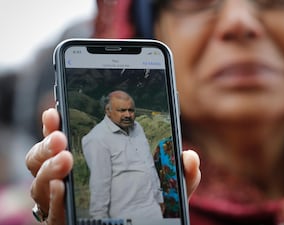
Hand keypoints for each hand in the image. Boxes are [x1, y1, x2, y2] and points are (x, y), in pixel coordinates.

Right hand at [25, 108, 200, 224]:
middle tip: (61, 138)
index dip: (53, 126)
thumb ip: (180, 173)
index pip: (63, 142)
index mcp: (88, 164)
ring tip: (66, 160)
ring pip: (38, 185)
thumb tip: (189, 156)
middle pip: (41, 160)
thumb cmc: (152, 209)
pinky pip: (50, 214)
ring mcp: (64, 205)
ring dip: (48, 169)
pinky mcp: (64, 223)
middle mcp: (69, 182)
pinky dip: (53, 199)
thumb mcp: (168, 189)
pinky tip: (62, 187)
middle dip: (46, 145)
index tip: (56, 111)